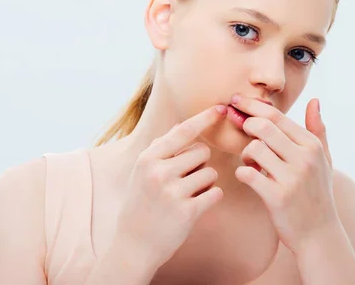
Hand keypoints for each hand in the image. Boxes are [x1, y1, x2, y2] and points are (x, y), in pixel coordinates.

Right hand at [114, 105, 226, 266]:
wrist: (133, 245)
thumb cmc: (142, 203)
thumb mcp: (142, 171)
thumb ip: (163, 148)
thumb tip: (185, 124)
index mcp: (148, 159)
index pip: (183, 131)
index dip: (205, 118)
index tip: (221, 108)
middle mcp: (159, 172)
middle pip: (202, 151)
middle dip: (200, 163)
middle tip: (184, 179)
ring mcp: (173, 192)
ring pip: (210, 172)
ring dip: (205, 182)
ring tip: (186, 195)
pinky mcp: (188, 212)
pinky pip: (215, 193)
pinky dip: (210, 198)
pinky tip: (195, 206)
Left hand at [231, 95, 338, 254]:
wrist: (319, 234)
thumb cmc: (317, 192)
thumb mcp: (324, 159)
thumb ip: (318, 129)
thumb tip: (314, 100)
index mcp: (312, 145)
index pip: (277, 116)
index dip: (252, 106)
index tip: (236, 101)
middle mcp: (304, 158)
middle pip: (262, 127)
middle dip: (246, 127)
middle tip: (243, 134)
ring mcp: (292, 178)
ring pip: (253, 149)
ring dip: (245, 154)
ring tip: (251, 162)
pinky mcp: (277, 197)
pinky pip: (247, 173)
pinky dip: (242, 172)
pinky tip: (248, 176)